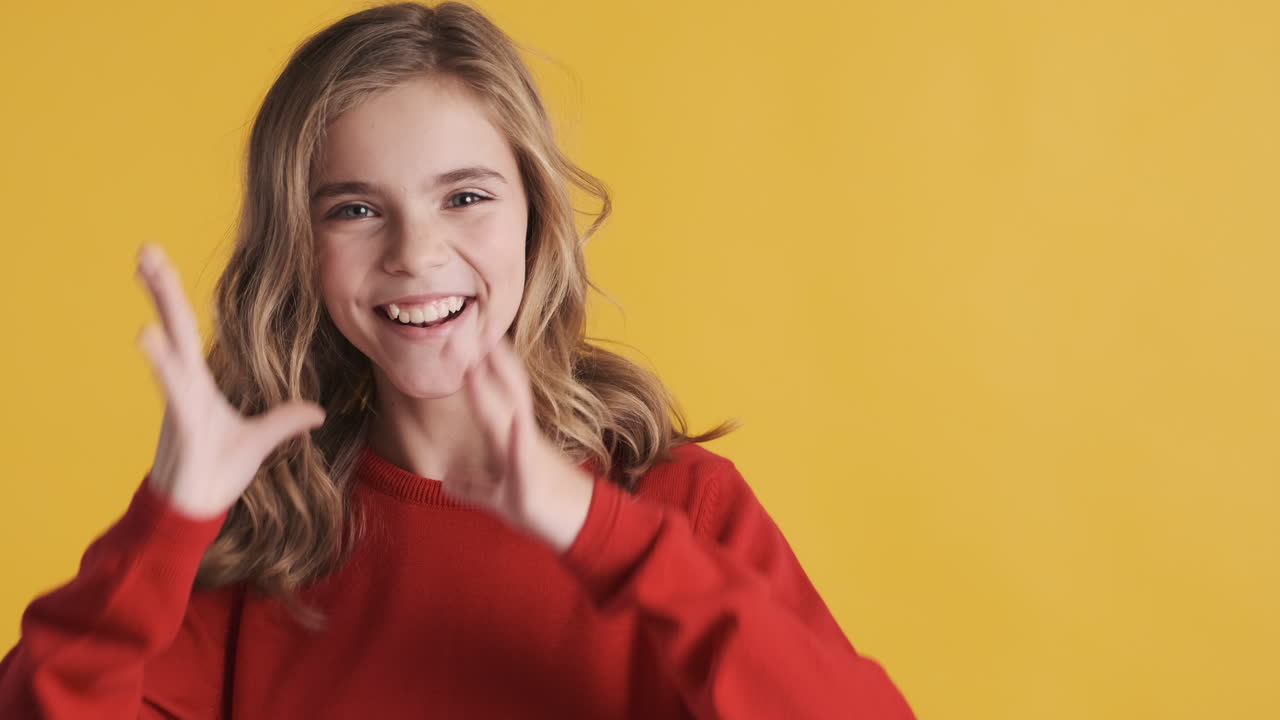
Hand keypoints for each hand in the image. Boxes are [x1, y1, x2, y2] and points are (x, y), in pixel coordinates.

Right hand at [134, 243, 325, 518]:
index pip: (187, 330)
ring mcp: (180, 402)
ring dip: (162, 308)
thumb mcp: (259, 441)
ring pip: (171, 347)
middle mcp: (185, 386)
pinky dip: (163, 361)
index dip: (176, 297)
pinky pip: (172, 387)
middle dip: (161, 287)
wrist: (195, 511)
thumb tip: (317, 410)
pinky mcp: (182, 424)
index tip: (162, 262)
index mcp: (198, 384)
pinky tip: (146, 334)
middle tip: (146, 248)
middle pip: (175, 325)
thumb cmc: (217, 474)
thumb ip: (285, 421)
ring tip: (149, 269)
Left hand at [444, 335, 594, 551]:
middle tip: (475, 326)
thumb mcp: (502, 498)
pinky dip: (518, 437)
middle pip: (508, 391)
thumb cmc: (544, 511)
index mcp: (514, 439)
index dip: (484, 368)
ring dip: (501, 385)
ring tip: (487, 356)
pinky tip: (514, 421)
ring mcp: (530, 456)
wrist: (582, 528)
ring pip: (515, 412)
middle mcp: (524, 439)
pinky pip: (525, 455)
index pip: (498, 395)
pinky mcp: (533, 480)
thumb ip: (474, 488)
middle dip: (492, 360)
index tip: (470, 339)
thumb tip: (448, 482)